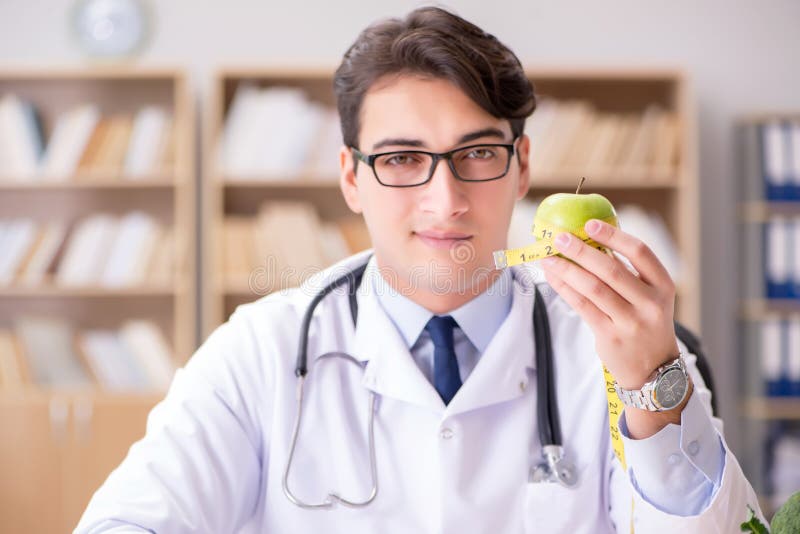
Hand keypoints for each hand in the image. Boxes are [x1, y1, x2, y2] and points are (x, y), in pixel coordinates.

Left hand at [539, 219, 679, 389]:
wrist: (654, 370)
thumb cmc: (645, 323)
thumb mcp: (649, 297)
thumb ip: (628, 272)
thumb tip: (589, 239)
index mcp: (663, 285)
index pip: (640, 252)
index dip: (614, 235)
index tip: (589, 224)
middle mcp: (650, 303)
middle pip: (611, 270)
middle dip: (581, 251)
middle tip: (558, 238)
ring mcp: (631, 322)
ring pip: (592, 288)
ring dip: (566, 269)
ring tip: (547, 257)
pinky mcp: (610, 336)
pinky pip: (582, 306)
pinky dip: (564, 288)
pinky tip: (552, 277)